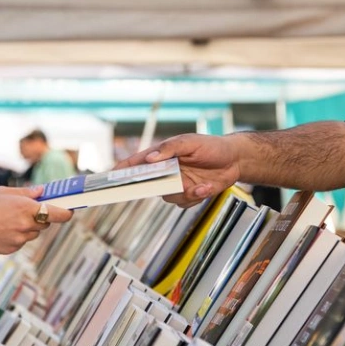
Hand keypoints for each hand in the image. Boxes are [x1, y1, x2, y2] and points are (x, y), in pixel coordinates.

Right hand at [0, 186, 72, 255]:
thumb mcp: (1, 192)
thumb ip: (25, 193)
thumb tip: (41, 192)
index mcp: (26, 208)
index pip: (58, 214)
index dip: (66, 213)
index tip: (69, 210)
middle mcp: (26, 225)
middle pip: (46, 223)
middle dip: (41, 216)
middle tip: (28, 210)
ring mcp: (19, 239)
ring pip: (33, 233)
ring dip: (28, 226)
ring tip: (8, 219)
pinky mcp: (12, 249)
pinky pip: (21, 241)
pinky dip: (17, 235)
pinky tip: (1, 228)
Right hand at [116, 133, 240, 206]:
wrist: (235, 160)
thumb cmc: (211, 146)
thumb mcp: (190, 142)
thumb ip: (169, 148)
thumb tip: (150, 159)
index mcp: (162, 156)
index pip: (136, 163)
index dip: (122, 170)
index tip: (109, 177)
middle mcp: (166, 171)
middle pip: (149, 185)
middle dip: (157, 189)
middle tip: (169, 186)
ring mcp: (177, 184)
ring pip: (168, 198)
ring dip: (185, 194)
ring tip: (201, 185)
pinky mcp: (189, 194)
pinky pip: (184, 203)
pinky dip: (196, 197)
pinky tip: (207, 188)